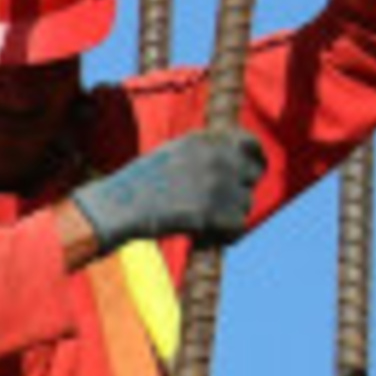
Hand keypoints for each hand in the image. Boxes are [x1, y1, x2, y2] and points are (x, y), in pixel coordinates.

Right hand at [71, 128, 267, 253]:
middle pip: (252, 176)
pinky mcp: (214, 212)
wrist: (119, 206)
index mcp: (205, 139)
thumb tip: (235, 165)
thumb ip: (205, 154)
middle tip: (221, 206)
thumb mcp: (174, 154)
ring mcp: (217, 184)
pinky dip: (225, 236)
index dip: (256, 160)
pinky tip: (205, 236)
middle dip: (240, 192)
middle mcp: (216, 157)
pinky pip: (238, 228)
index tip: (254, 173)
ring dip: (228, 216)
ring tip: (201, 222)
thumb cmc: (139, 185)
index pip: (250, 144)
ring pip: (245, 204)